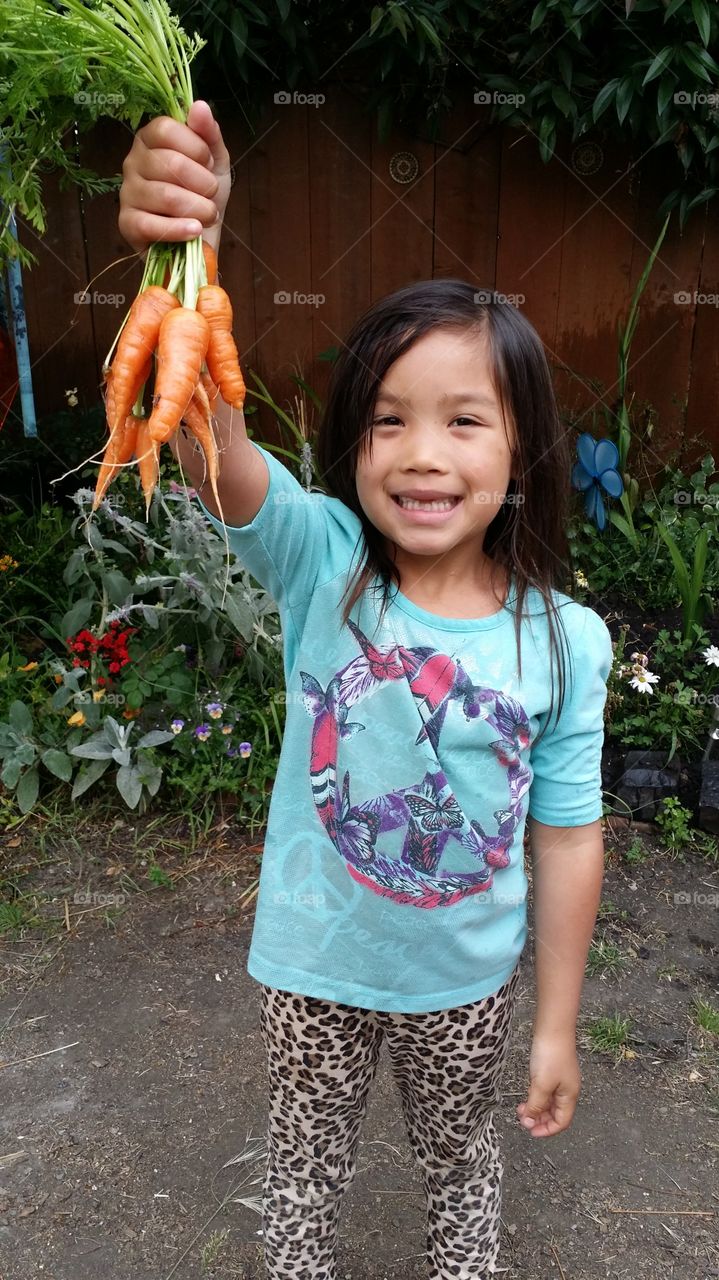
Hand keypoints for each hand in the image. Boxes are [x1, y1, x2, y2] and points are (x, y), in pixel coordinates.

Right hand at [118, 100, 231, 256]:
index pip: (165, 129)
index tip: (209, 163)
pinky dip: (180, 229)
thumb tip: (199, 106)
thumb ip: (208, 133)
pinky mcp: (127, 224)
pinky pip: (151, 225)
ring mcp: (126, 193)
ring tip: (208, 215)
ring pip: (165, 196)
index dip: (195, 147)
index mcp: (149, 139)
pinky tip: (195, 231)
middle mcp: (132, 162)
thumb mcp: (215, 161)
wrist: (201, 237)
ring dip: (198, 208)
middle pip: (169, 163)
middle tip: (211, 194)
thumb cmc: (203, 194)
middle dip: (203, 183)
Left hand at [516, 1030, 580, 1137]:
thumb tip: (529, 1122)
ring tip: (520, 1109)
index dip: (547, 1130)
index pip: (562, 1122)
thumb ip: (535, 1105)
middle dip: (539, 1120)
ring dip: (535, 1109)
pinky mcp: (552, 1071)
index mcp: (569, 1096)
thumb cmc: (551, 1055)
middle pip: (555, 1114)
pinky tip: (526, 1096)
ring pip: (549, 1103)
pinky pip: (545, 1092)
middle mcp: (567, 1090)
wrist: (553, 1028)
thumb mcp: (541, 1084)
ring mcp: (560, 1080)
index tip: (530, 1131)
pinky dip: (535, 1097)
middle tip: (522, 1120)